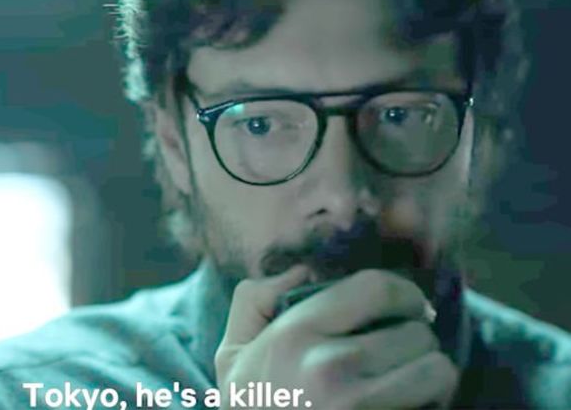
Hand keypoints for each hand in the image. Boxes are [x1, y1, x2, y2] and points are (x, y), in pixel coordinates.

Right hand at [215, 268, 457, 408]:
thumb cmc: (249, 409)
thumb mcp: (231, 354)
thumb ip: (255, 300)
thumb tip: (303, 271)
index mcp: (294, 335)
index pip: (376, 288)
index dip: (403, 291)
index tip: (407, 305)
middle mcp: (329, 367)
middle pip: (416, 332)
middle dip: (416, 339)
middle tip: (400, 352)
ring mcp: (360, 406)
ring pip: (437, 371)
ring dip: (429, 374)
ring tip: (409, 381)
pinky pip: (434, 407)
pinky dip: (430, 405)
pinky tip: (405, 406)